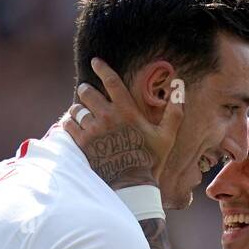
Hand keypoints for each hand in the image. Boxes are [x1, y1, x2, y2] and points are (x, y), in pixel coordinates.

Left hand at [64, 56, 183, 187]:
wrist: (132, 186)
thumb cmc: (151, 161)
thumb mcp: (167, 136)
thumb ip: (175, 111)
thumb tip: (180, 86)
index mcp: (127, 111)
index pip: (111, 81)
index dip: (102, 68)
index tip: (95, 61)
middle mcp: (107, 117)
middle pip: (88, 92)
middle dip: (86, 90)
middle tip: (86, 92)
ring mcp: (93, 131)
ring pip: (76, 109)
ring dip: (77, 109)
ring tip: (80, 112)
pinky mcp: (82, 144)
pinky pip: (69, 126)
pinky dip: (69, 124)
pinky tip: (73, 125)